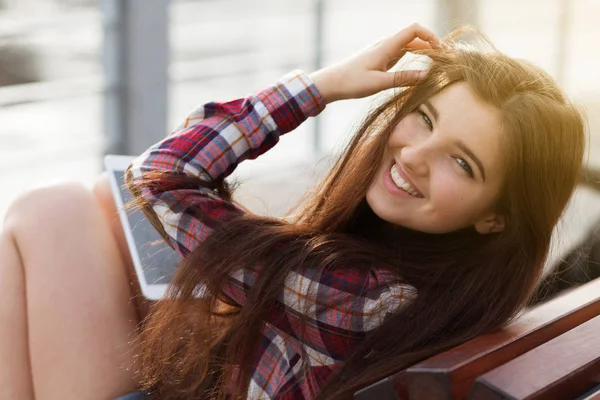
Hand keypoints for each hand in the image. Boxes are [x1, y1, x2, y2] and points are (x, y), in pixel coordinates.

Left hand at [309, 24, 439, 103]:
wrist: (332, 83)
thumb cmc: (352, 82)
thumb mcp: (379, 83)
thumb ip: (403, 79)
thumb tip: (426, 76)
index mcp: (386, 46)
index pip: (414, 29)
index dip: (430, 36)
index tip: (440, 50)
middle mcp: (385, 44)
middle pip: (414, 36)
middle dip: (431, 44)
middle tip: (444, 59)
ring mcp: (383, 50)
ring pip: (408, 44)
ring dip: (423, 50)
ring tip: (436, 63)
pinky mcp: (380, 57)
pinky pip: (401, 52)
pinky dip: (413, 56)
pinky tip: (419, 67)